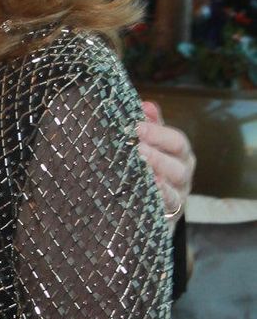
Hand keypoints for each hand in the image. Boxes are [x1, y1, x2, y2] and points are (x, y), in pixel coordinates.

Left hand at [137, 102, 193, 220]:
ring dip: (158, 173)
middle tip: (136, 146)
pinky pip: (169, 204)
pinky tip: (149, 187)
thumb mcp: (153, 146)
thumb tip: (146, 105)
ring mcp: (179, 194)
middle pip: (178, 162)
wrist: (151, 206)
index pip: (176, 141)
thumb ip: (151, 126)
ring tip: (141, 165)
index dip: (157, 132)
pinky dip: (161, 195)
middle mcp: (183, 173)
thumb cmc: (151, 169)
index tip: (136, 126)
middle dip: (157, 153)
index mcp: (179, 154)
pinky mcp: (170, 213)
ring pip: (175, 184)